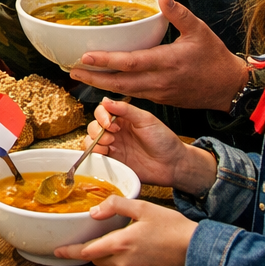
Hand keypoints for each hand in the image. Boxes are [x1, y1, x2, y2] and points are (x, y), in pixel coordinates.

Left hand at [54, 198, 196, 265]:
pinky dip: (121, 262)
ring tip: (116, 239)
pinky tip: (133, 249)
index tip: (57, 250)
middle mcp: (124, 263)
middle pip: (96, 259)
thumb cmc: (171, 226)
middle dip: (91, 249)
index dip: (70, 252)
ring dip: (107, 255)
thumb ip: (115, 206)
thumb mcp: (142, 207)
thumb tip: (94, 212)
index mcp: (120, 244)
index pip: (86, 252)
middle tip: (91, 237)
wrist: (197, 251)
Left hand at [69, 0, 249, 111]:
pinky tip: (103, 83)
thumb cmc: (214, 58)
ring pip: (124, 90)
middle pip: (120, 81)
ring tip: (80, 76)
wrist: (229, 88)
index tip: (85, 56)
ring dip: (101, 85)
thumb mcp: (199, 31)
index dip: (106, 60)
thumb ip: (178, 14)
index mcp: (166, 62)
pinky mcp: (160, 99)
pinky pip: (134, 94)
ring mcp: (158, 92)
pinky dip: (116, 89)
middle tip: (71, 70)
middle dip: (94, 77)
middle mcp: (159, 80)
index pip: (130, 62)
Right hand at [86, 98, 216, 191]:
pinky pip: (96, 157)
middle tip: (112, 136)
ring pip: (90, 141)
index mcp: (122, 119)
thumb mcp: (146, 120)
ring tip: (109, 145)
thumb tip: (105, 100)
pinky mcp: (114, 163)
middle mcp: (115, 132)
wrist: (173, 165)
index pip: (101, 112)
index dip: (101, 116)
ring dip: (95, 142)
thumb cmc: (164, 140)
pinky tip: (108, 154)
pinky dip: (96, 155)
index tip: (110, 123)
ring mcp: (113, 148)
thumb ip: (125, 110)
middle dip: (97, 130)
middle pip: (92, 126)